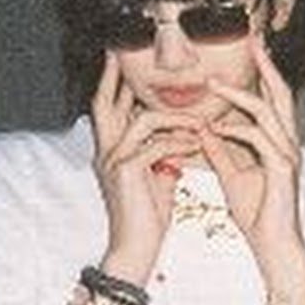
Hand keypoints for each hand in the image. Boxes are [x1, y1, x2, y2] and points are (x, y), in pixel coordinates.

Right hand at [91, 53, 200, 281]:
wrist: (135, 251)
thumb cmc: (147, 218)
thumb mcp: (156, 178)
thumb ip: (162, 154)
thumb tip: (179, 137)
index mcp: (111, 151)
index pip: (109, 108)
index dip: (115, 83)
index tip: (122, 60)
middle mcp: (105, 151)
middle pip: (105, 102)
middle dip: (116, 76)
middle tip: (124, 54)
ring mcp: (112, 161)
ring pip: (143, 120)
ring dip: (174, 117)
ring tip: (199, 122)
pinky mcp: (126, 172)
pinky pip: (156, 145)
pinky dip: (179, 141)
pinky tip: (196, 143)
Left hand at [199, 38, 304, 277]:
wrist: (273, 247)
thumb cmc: (258, 215)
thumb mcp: (232, 177)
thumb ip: (220, 152)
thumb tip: (204, 129)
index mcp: (278, 141)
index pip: (272, 98)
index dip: (261, 73)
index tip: (246, 50)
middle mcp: (288, 142)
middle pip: (280, 93)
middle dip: (266, 65)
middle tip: (250, 39)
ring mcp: (288, 154)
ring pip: (268, 111)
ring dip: (239, 95)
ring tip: (214, 84)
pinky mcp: (282, 169)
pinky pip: (260, 139)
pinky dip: (237, 130)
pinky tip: (217, 129)